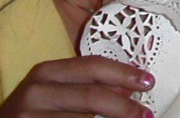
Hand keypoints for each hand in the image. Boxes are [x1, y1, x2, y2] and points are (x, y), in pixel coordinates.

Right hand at [0, 56, 154, 117]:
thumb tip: (129, 86)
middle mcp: (36, 92)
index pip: (91, 67)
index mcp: (46, 72)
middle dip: (124, 106)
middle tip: (147, 114)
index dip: (123, 73)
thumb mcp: (54, 91)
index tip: (148, 81)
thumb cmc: (31, 111)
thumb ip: (86, 85)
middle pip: (90, 97)